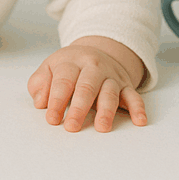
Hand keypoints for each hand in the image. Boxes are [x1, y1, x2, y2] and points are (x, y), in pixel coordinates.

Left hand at [27, 45, 146, 132]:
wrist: (94, 52)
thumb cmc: (68, 67)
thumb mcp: (49, 69)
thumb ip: (39, 84)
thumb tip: (40, 103)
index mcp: (70, 61)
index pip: (63, 81)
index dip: (56, 100)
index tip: (52, 119)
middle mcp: (92, 66)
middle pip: (86, 86)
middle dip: (78, 108)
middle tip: (72, 127)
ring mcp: (110, 75)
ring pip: (109, 91)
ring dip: (106, 110)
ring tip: (101, 127)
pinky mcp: (125, 85)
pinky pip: (134, 96)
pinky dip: (138, 108)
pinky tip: (139, 120)